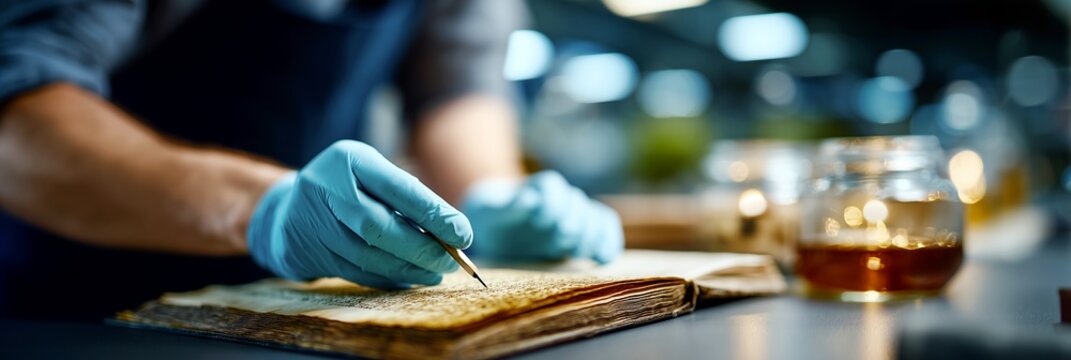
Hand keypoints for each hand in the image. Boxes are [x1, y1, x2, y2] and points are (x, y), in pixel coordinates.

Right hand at [246, 140, 472, 288]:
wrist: (284, 209)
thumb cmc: (346, 188)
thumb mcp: (371, 174)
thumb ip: (406, 197)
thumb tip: (453, 232)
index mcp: (349, 158)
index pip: (398, 189)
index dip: (434, 214)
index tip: (463, 234)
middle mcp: (326, 187)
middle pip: (379, 226)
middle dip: (422, 248)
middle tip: (451, 262)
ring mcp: (312, 221)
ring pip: (367, 255)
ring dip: (408, 269)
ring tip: (436, 273)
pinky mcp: (307, 252)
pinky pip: (356, 272)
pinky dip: (388, 278)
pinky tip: (410, 280)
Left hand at [461, 171, 622, 263]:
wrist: (501, 228)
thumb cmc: (491, 218)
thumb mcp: (487, 212)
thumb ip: (507, 208)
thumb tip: (529, 200)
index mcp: (536, 188)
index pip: (551, 185)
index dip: (550, 202)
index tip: (539, 220)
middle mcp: (560, 199)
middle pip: (576, 202)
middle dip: (571, 221)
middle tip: (561, 238)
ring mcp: (574, 216)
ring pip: (594, 216)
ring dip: (590, 234)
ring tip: (576, 251)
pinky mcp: (583, 233)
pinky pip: (605, 230)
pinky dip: (608, 242)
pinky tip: (603, 258)